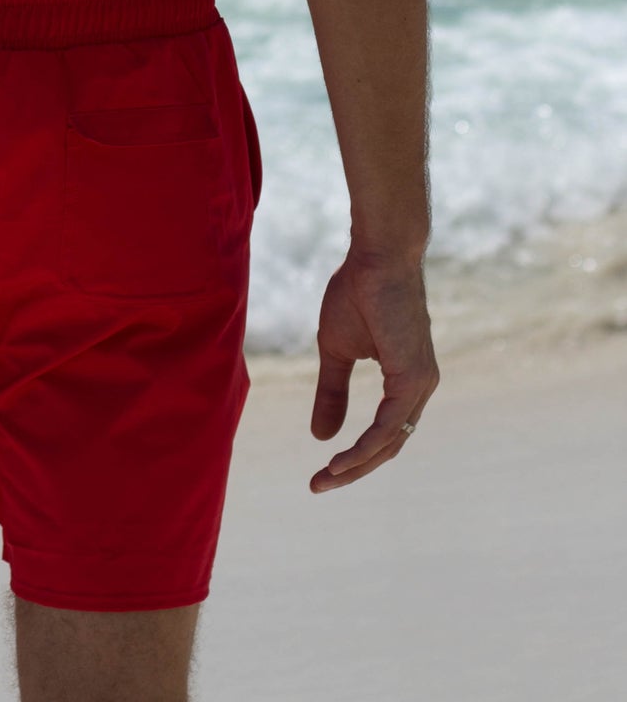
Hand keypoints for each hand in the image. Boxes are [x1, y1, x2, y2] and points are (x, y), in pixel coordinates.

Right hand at [309, 247, 438, 491]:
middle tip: (319, 485)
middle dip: (354, 470)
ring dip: (357, 465)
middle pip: (389, 446)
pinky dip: (365, 447)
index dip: (355, 456)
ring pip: (390, 442)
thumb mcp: (336, 349)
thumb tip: (320, 435)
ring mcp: (421, 384)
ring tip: (325, 478)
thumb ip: (332, 391)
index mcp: (406, 381)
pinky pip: (390, 426)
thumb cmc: (358, 292)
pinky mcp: (414, 377)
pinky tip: (341, 459)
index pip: (384, 434)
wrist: (376, 255)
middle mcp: (420, 387)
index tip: (322, 471)